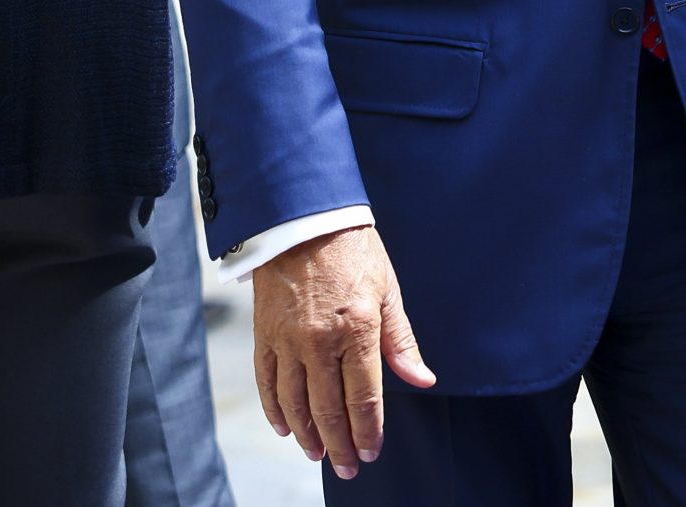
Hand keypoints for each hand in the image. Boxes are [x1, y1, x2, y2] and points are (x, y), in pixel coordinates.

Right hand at [253, 224, 434, 479]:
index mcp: (357, 329)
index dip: (369, 431)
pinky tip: (286, 428)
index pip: (364, 397)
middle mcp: (319, 341)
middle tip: (349, 468)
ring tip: (320, 454)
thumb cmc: (354, 251)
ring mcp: (288, 341)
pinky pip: (267, 384)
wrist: (304, 219)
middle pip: (329, 409)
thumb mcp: (388, 291)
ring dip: (309, 435)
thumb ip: (401, 341)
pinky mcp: (264, 335)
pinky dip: (276, 410)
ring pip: (296, 403)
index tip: (372, 452)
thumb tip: (421, 380)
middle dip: (341, 445)